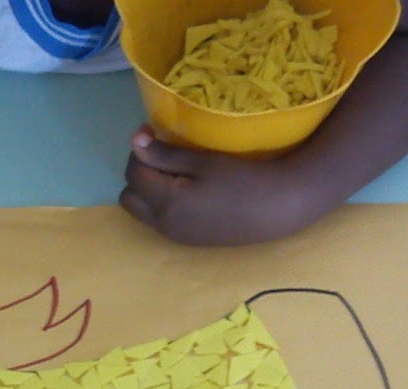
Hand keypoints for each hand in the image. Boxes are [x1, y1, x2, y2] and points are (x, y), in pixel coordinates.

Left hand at [119, 127, 314, 245]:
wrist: (278, 209)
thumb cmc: (243, 179)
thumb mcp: (203, 162)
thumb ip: (165, 155)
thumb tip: (134, 142)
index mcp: (165, 203)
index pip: (134, 174)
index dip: (139, 150)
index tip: (152, 130)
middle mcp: (163, 224)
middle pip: (129, 197)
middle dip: (138, 173)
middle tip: (160, 154)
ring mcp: (174, 235)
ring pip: (141, 211)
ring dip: (147, 190)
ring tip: (171, 171)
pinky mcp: (188, 239)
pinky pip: (158, 220)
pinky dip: (160, 203)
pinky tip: (183, 189)